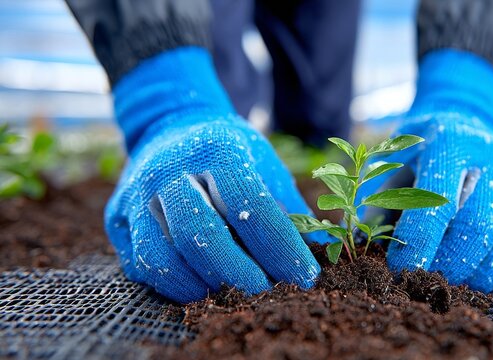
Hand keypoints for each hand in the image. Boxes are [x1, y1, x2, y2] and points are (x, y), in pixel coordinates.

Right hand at [105, 48, 322, 302]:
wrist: (170, 125)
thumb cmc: (227, 151)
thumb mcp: (263, 161)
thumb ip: (290, 205)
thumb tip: (324, 249)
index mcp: (215, 149)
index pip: (252, 206)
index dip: (281, 248)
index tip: (304, 277)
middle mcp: (169, 170)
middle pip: (199, 234)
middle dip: (236, 273)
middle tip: (264, 293)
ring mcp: (137, 194)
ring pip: (161, 255)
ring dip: (200, 286)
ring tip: (230, 294)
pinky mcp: (117, 217)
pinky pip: (141, 263)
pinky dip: (173, 284)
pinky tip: (201, 286)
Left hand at [360, 50, 492, 291]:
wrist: (467, 118)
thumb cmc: (420, 150)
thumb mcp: (394, 162)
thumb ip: (380, 203)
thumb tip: (361, 249)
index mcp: (451, 144)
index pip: (437, 201)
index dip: (417, 242)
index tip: (398, 270)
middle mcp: (492, 160)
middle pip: (476, 225)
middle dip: (447, 264)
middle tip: (423, 282)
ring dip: (477, 273)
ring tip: (449, 283)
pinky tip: (477, 274)